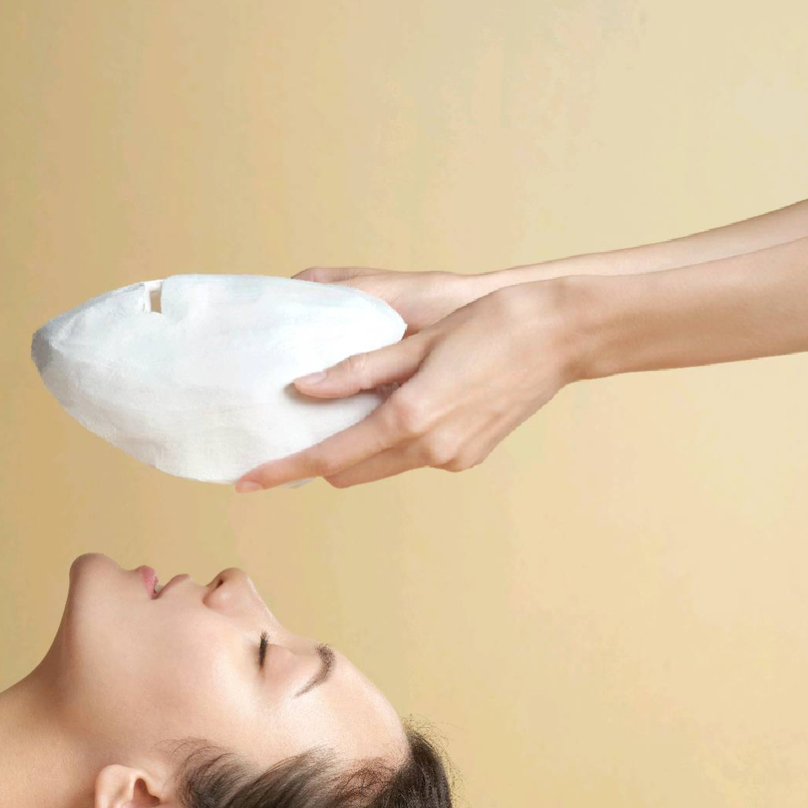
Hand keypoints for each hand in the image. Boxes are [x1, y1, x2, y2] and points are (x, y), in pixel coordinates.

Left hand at [236, 280, 580, 489]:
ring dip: (357, 451)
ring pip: (381, 467)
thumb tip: (303, 388)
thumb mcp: (414, 342)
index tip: (247, 481)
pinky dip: (392, 442)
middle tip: (295, 433)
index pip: (328, 457)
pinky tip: (396, 407)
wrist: (560, 336)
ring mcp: (452, 458)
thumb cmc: (490, 325)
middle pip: (350, 472)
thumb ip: (357, 371)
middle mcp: (430, 449)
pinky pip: (413, 458)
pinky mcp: (468, 456)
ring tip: (343, 415)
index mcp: (410, 418)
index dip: (284, 469)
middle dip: (318, 460)